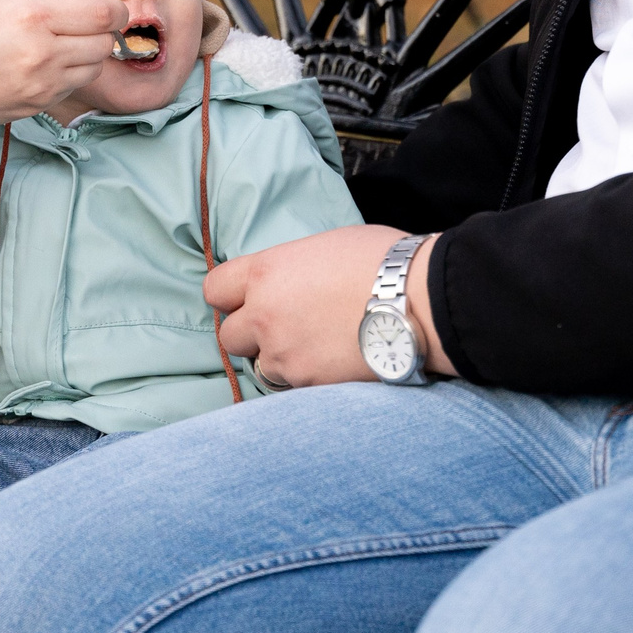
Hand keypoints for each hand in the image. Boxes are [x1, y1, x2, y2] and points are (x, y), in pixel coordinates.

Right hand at [0, 0, 128, 153]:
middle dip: (101, 32)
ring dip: (87, 55)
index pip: (104, 15)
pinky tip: (42, 66)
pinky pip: (73, 87)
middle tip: (82, 25)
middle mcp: (43, 53)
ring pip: (94, 68)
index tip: (112, 8)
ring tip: (58, 46)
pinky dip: (68, 75)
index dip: (117, 10)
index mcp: (35, 17)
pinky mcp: (39, 107)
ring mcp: (42, 85)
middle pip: (104, 43)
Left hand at [205, 225, 456, 387]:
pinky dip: (308, 377)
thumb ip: (292, 268)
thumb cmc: (382, 261)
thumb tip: (291, 280)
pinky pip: (294, 386)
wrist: (419, 301)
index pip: (214, 289)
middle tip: (282, 326)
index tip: (247, 298)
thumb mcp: (326, 246)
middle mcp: (264, 316)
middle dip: (250, 333)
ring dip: (280, 359)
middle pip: (228, 336)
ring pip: (261, 366)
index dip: (230, 296)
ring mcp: (284, 355)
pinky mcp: (309, 384)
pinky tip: (334, 362)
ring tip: (317, 346)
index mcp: (265, 272)